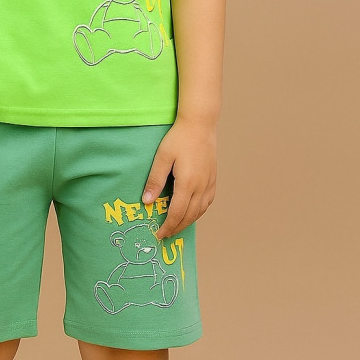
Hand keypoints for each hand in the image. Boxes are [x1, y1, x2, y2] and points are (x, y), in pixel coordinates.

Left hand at [141, 116, 217, 239]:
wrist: (200, 124)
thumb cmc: (178, 138)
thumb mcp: (162, 157)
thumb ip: (155, 180)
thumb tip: (146, 202)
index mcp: (187, 183)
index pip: (177, 213)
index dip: (168, 226)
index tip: (159, 235)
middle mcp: (201, 187)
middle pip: (189, 216)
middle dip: (177, 228)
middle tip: (166, 235)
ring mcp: (209, 183)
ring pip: (200, 211)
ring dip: (188, 222)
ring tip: (176, 226)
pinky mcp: (213, 178)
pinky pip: (208, 202)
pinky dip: (199, 211)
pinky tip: (192, 212)